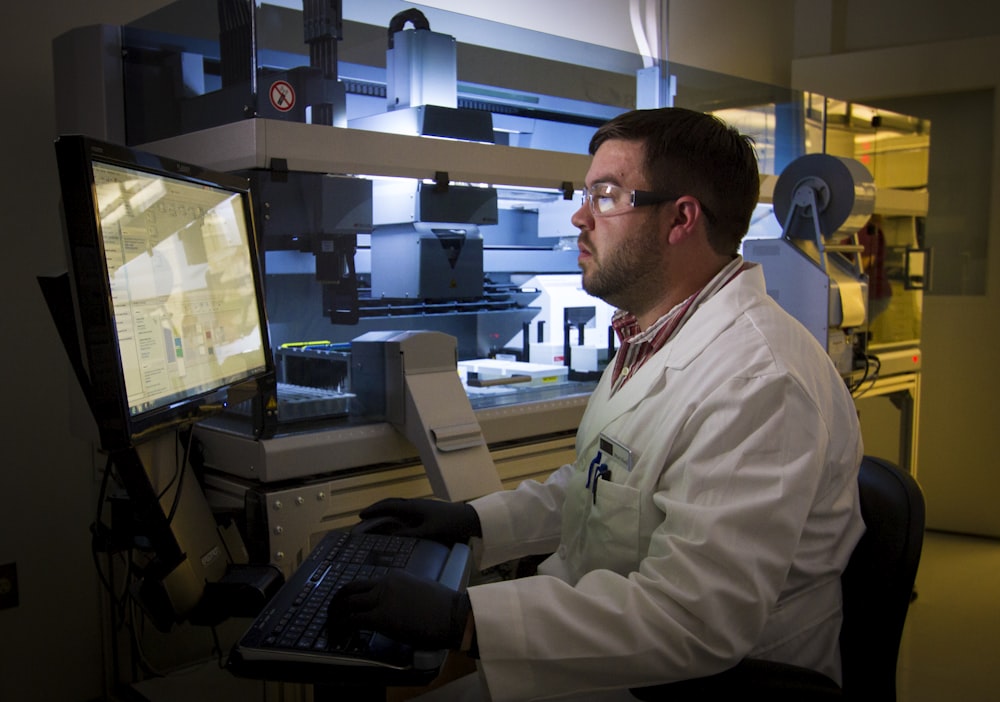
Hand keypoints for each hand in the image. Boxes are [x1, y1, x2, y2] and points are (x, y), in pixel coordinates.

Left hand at [327, 569, 471, 650]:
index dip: (353, 595)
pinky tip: (340, 632)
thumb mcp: (420, 589)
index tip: (348, 604)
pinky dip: (343, 626)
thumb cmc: (442, 606)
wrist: (452, 615)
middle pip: (351, 589)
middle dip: (337, 601)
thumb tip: (395, 604)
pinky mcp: (380, 618)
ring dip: (337, 614)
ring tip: (332, 624)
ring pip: (348, 603)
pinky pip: (354, 620)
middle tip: (332, 612)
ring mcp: (381, 599)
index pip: (365, 583)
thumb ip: (403, 592)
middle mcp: (384, 583)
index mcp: (394, 576)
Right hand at [358, 497, 480, 545]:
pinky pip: (406, 509)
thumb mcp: (428, 532)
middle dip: (377, 508)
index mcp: (413, 507)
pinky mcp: (427, 510)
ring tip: (377, 517)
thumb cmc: (449, 525)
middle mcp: (415, 504)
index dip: (374, 510)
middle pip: (392, 502)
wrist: (468, 519)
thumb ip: (410, 534)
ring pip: (399, 504)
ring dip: (386, 509)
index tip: (361, 515)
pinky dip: (396, 512)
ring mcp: (421, 506)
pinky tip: (397, 521)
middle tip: (365, 515)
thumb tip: (390, 536)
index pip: (388, 506)